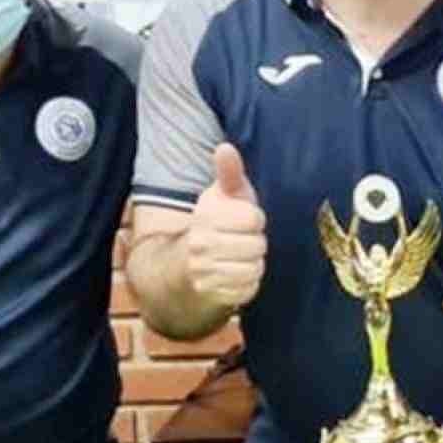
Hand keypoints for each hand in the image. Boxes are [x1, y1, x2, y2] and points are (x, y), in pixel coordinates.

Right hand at [185, 144, 265, 312]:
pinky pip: (249, 288)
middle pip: (257, 245)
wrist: (185, 266)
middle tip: (241, 240)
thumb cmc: (217, 224)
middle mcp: (200, 244)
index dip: (254, 219)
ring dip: (253, 263)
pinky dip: (248, 282)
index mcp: (205, 216)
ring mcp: (205, 271)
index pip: (253, 218)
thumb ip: (229, 172)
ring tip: (239, 256)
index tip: (243, 220)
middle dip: (255, 242)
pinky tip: (236, 273)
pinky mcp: (214, 294)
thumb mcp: (223, 196)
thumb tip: (225, 147)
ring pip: (255, 267)